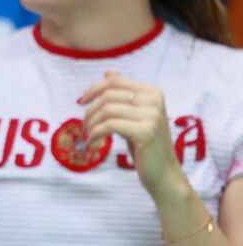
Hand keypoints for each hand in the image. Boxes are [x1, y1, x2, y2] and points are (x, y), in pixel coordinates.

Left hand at [81, 71, 183, 201]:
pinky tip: (93, 145)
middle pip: (108, 95)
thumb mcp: (134, 117)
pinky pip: (108, 126)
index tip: (81, 102)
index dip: (93, 89)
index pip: (115, 81)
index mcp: (153, 93)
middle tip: (84, 127)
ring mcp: (152, 116)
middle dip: (90, 111)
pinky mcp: (145, 132)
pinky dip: (95, 135)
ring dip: (91, 125)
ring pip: (106, 110)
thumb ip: (123, 95)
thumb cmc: (145, 146)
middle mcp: (154, 100)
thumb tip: (108, 72)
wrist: (164, 174)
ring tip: (89, 137)